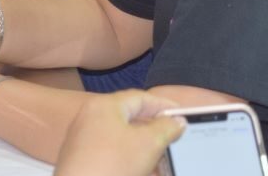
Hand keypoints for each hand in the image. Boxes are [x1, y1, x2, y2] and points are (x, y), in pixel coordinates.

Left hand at [55, 90, 185, 175]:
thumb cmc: (113, 164)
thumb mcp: (148, 144)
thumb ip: (166, 128)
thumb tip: (177, 120)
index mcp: (104, 106)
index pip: (139, 97)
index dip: (163, 105)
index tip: (183, 115)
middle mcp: (91, 117)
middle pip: (129, 116)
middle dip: (155, 127)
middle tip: (176, 136)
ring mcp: (85, 138)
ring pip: (122, 136)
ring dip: (145, 145)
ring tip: (165, 156)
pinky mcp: (84, 158)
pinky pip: (113, 151)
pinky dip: (131, 156)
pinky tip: (146, 168)